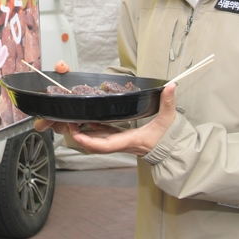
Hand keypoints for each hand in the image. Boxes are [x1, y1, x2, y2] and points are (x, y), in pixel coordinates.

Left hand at [37, 83, 178, 156]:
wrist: (171, 151)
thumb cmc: (167, 138)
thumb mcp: (169, 119)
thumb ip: (169, 102)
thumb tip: (171, 86)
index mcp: (129, 140)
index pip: (105, 145)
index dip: (88, 141)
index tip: (76, 133)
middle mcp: (122, 143)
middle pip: (95, 144)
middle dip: (80, 136)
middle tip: (68, 122)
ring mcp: (120, 142)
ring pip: (97, 140)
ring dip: (84, 132)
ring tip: (72, 119)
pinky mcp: (121, 139)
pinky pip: (103, 135)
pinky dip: (94, 129)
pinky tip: (87, 119)